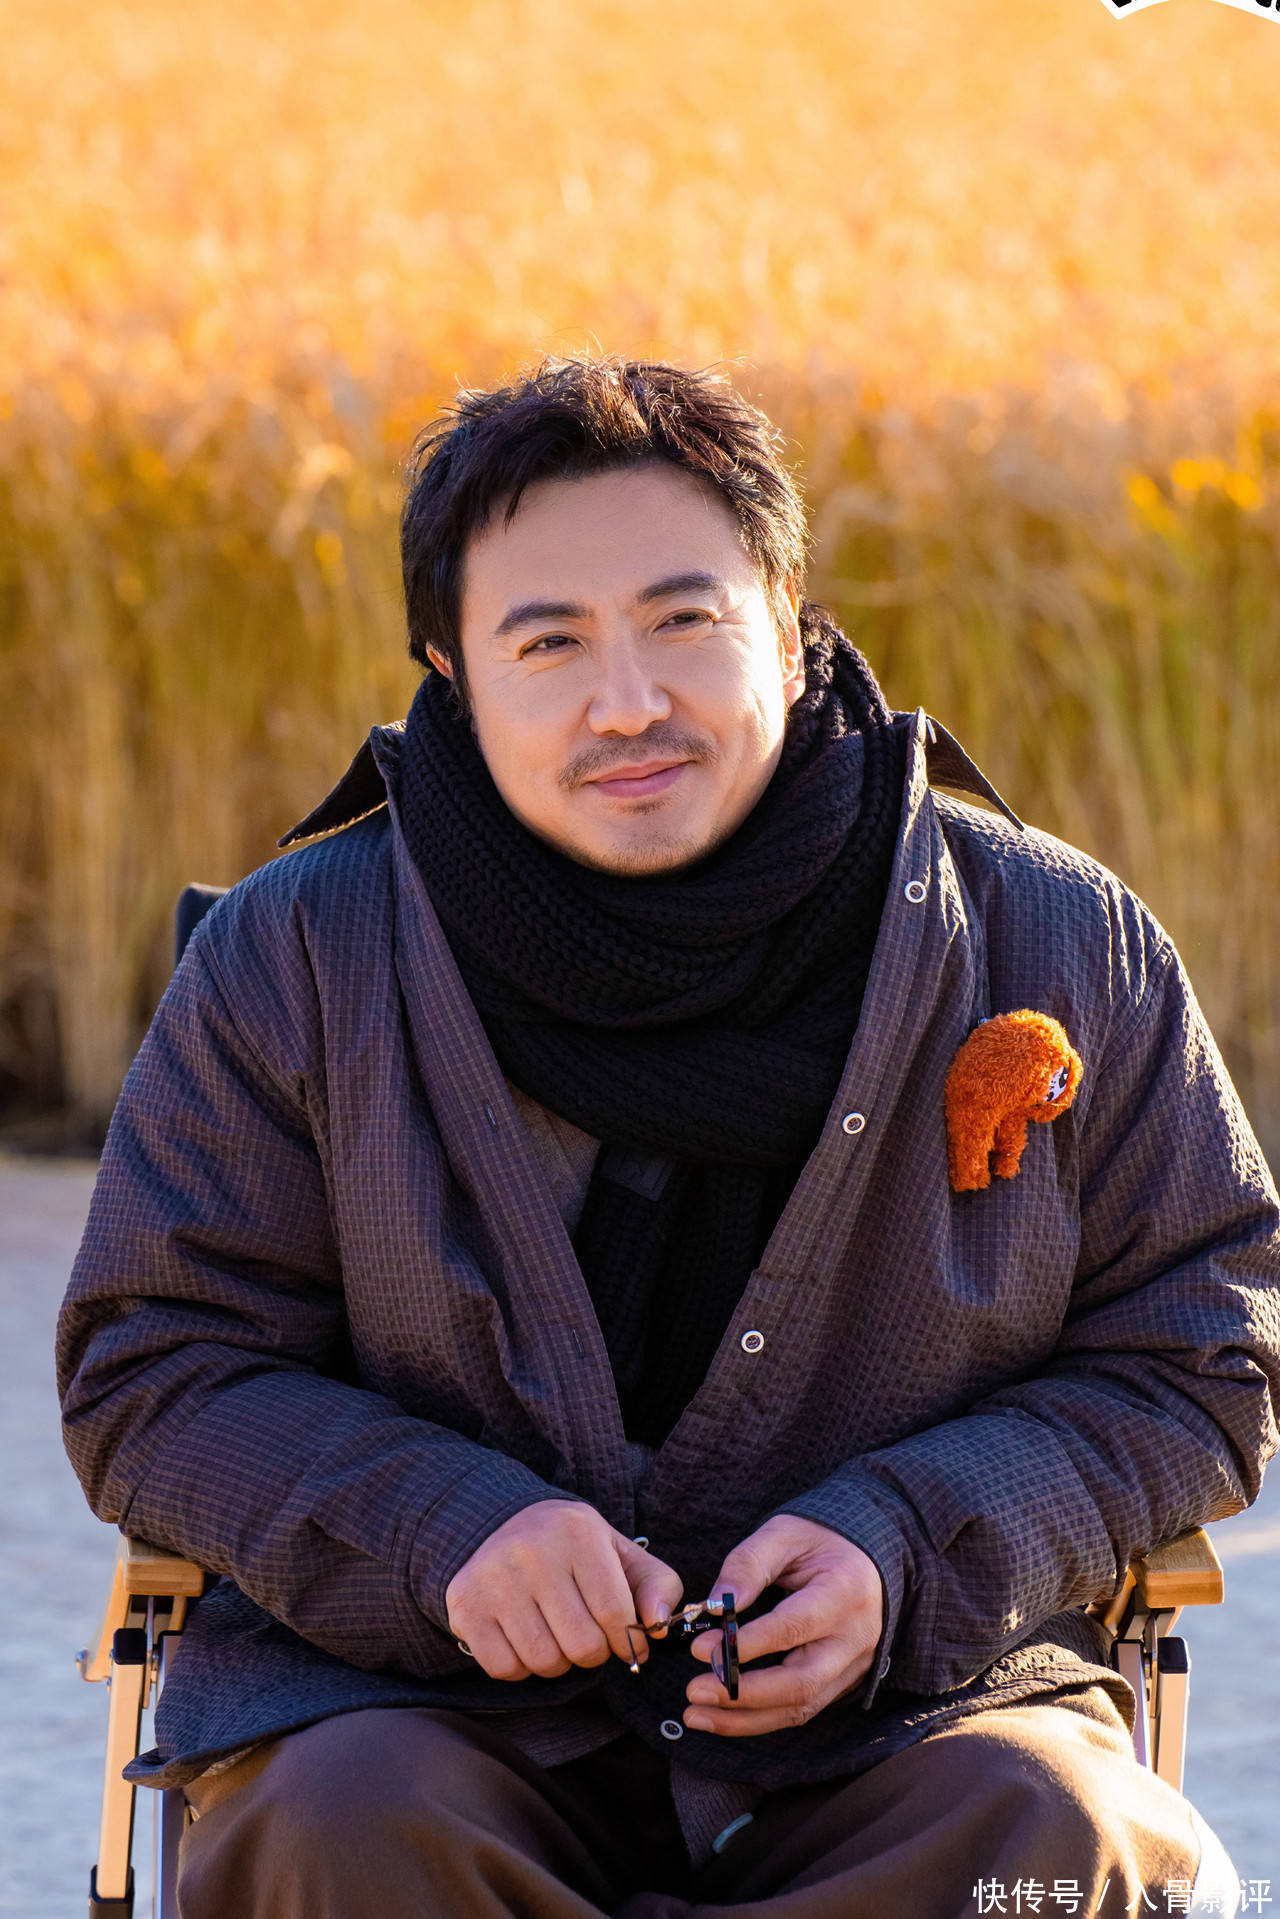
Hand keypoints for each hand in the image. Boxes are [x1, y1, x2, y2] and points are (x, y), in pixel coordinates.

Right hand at [444, 1499, 683, 1680]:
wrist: (501, 1524)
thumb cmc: (573, 1549)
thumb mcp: (620, 1553)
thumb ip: (658, 1585)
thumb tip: (658, 1625)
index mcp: (577, 1532)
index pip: (615, 1614)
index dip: (629, 1641)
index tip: (627, 1642)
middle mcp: (531, 1551)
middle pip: (581, 1645)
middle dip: (594, 1653)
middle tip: (588, 1637)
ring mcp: (493, 1578)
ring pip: (544, 1662)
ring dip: (559, 1662)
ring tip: (557, 1634)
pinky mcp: (465, 1605)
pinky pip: (505, 1668)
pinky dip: (521, 1666)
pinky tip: (525, 1637)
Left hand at [683, 1514, 883, 1735]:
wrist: (866, 1558)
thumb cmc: (820, 1540)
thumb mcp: (785, 1532)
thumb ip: (748, 1563)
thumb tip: (714, 1606)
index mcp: (845, 1592)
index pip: (793, 1628)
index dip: (746, 1645)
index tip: (701, 1649)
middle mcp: (855, 1638)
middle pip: (801, 1682)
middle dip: (743, 1694)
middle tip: (694, 1691)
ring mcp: (853, 1666)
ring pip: (801, 1707)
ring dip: (745, 1718)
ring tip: (697, 1715)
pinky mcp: (843, 1683)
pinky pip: (802, 1710)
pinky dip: (760, 1719)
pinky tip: (723, 1717)